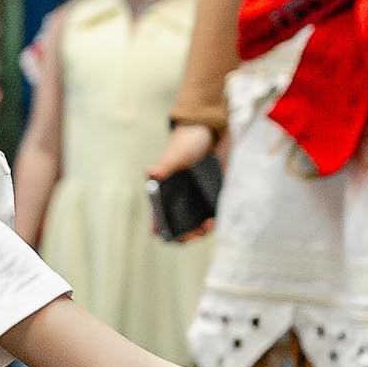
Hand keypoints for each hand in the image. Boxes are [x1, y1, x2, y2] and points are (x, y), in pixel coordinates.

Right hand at [146, 122, 219, 241]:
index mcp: (162, 194)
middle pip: (179, 228)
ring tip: (209, 224)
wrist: (210, 131)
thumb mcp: (176, 155)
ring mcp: (194, 200)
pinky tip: (216, 218)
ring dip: (201, 230)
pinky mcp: (210, 197)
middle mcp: (177, 200)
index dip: (163, 232)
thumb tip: (151, 174)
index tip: (174, 234)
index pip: (158, 222)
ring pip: (195, 225)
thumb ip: (165, 166)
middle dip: (188, 234)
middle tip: (199, 230)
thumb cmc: (186, 143)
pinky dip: (213, 220)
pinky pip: (210, 215)